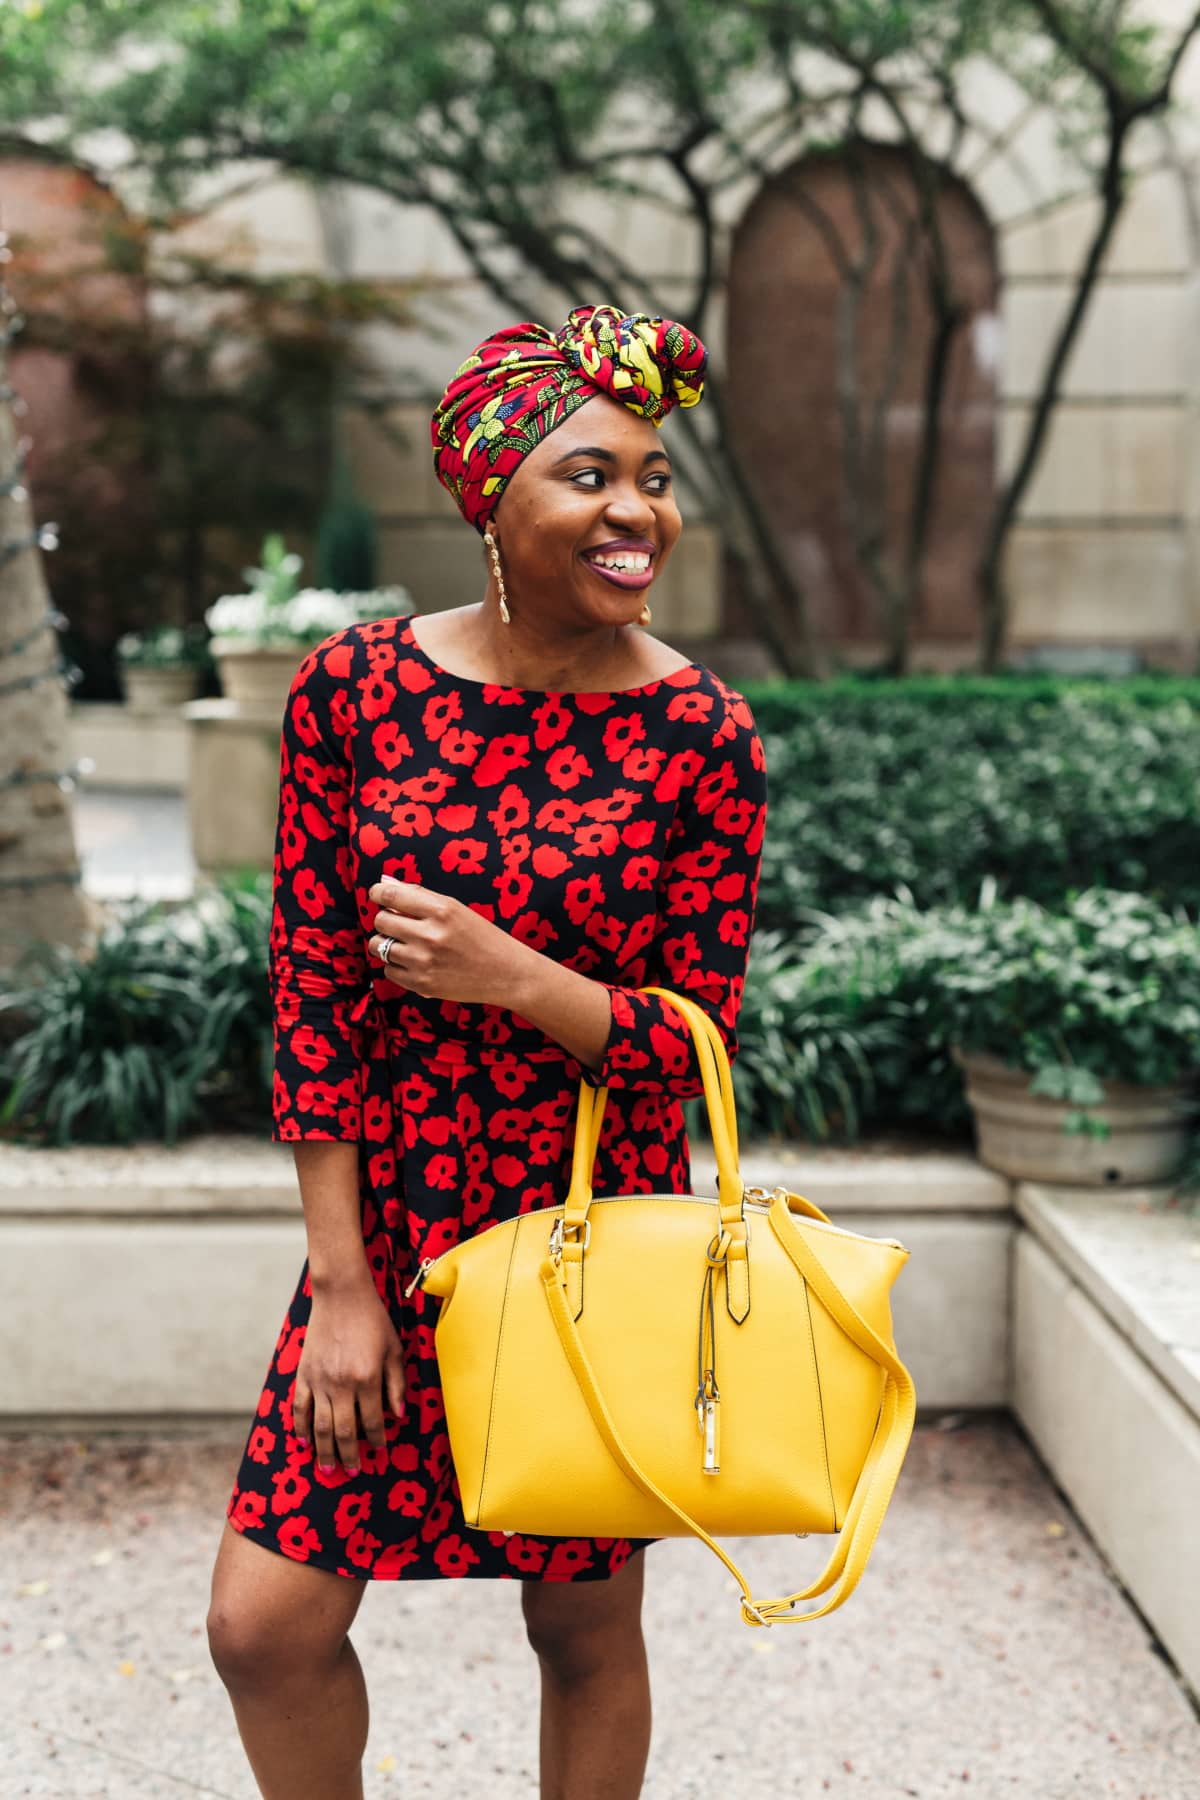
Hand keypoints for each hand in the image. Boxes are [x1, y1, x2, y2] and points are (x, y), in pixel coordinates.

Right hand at [293, 1272, 406, 1473]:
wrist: (341, 1294)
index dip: (377, 1440)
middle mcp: (342, 1383)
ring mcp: (320, 1380)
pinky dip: (301, 1427)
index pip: (373, 1421)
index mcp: (368, 1377)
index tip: (380, 1451)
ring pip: (320, 1426)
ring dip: (324, 1451)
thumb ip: (396, 1384)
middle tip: (353, 1472)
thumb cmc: (373, 1319)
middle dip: (349, 1456)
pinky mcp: (304, 1374)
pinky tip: (305, 1442)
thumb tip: (398, 1415)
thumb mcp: (394, 1349)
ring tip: (328, 1469)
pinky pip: (300, 1407)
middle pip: (344, 1431)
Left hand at [367, 877, 528, 1006]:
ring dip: (386, 943)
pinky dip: (396, 965)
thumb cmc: (482, 937)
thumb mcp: (456, 909)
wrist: (506, 974)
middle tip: (399, 923)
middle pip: (381, 920)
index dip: (377, 893)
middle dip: (386, 919)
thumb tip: (385, 884)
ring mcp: (424, 962)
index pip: (390, 895)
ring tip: (405, 943)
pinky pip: (388, 970)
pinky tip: (415, 962)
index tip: (377, 895)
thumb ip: (419, 896)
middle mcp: (430, 935)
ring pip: (378, 946)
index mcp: (441, 910)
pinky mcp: (421, 985)